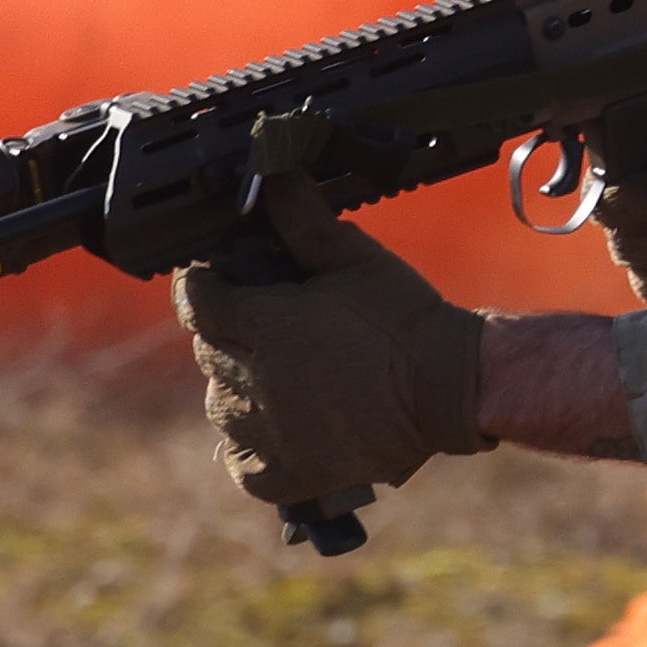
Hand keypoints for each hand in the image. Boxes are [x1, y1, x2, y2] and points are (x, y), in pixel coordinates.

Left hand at [177, 207, 490, 520]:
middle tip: (264, 324)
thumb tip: (272, 175)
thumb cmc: (405, 318)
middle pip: (207, 352)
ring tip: (274, 376)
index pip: (195, 301)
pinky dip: (250, 451)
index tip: (218, 281)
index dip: (203, 285)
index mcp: (265, 324)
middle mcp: (256, 380)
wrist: (451, 385)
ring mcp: (271, 432)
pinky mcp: (293, 472)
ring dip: (238, 389)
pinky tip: (273, 429)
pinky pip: (244, 467)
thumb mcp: (354, 256)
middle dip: (226, 333)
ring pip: (221, 409)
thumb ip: (303, 218)